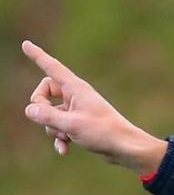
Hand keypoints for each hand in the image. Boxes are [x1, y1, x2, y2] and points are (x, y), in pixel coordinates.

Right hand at [20, 41, 166, 172]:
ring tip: (66, 137)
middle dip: (41, 107)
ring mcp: (77, 110)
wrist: (126, 149)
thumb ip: (47, 116)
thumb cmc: (104, 133)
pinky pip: (61, 127)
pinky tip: (64, 150)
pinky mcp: (80, 124)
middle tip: (49, 120)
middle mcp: (76, 96)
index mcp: (76, 88)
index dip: (37, 56)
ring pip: (51, 114)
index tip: (25, 44)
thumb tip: (30, 110)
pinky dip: (60, 138)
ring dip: (52, 128)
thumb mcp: (71, 124)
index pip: (51, 67)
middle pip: (44, 93)